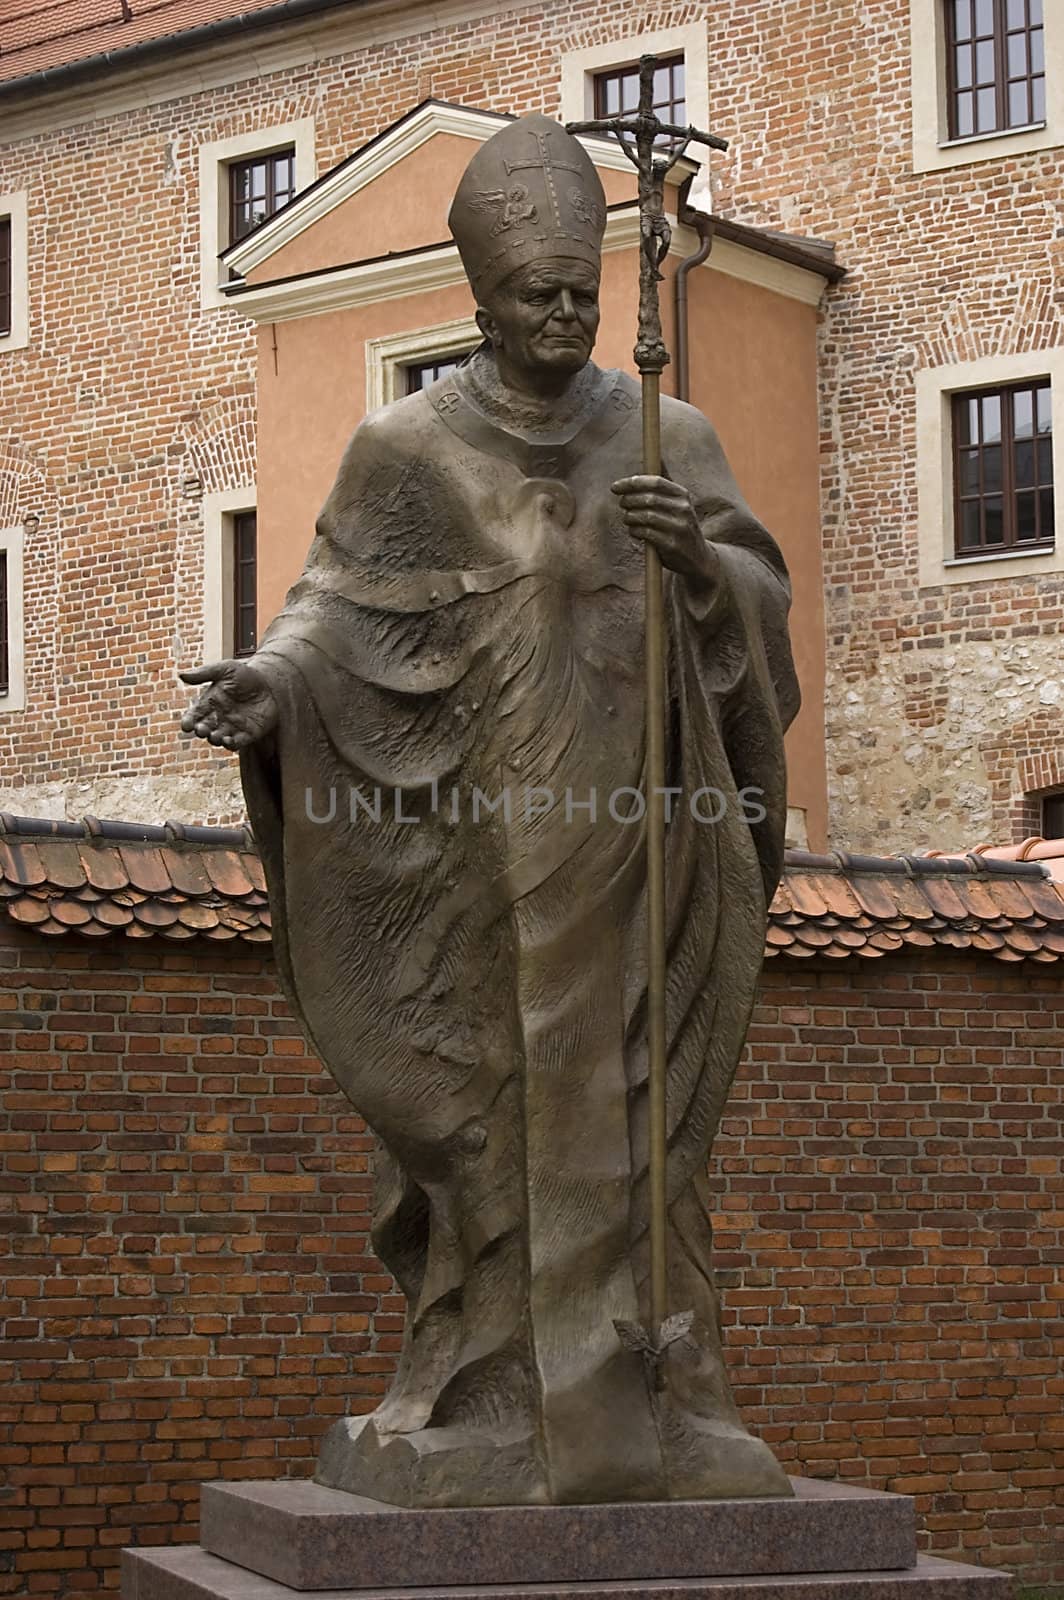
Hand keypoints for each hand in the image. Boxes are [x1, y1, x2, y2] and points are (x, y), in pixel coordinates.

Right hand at [179, 659, 277, 750]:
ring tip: (215, 736)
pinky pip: (236, 743)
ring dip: (215, 739)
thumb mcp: (225, 669)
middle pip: (204, 729)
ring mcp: (232, 727)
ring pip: (218, 738)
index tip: (186, 725)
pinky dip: (231, 744)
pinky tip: (229, 741)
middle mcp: (218, 717)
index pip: (194, 715)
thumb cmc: (246, 674)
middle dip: (201, 731)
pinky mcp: (248, 734)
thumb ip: (204, 673)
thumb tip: (181, 675)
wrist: (271, 682)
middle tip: (202, 729)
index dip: (188, 721)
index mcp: (209, 703)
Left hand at [612, 476, 720, 590]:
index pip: (655, 482)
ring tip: (628, 519)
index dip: (632, 483)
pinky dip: (634, 531)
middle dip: (628, 500)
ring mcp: (678, 527)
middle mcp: (683, 509)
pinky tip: (634, 532)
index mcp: (683, 495)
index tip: (615, 487)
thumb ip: (665, 483)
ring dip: (630, 517)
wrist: (698, 557)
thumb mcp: (678, 503)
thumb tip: (657, 458)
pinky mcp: (671, 544)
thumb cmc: (679, 526)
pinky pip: (645, 533)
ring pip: (645, 516)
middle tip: (622, 504)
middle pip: (648, 499)